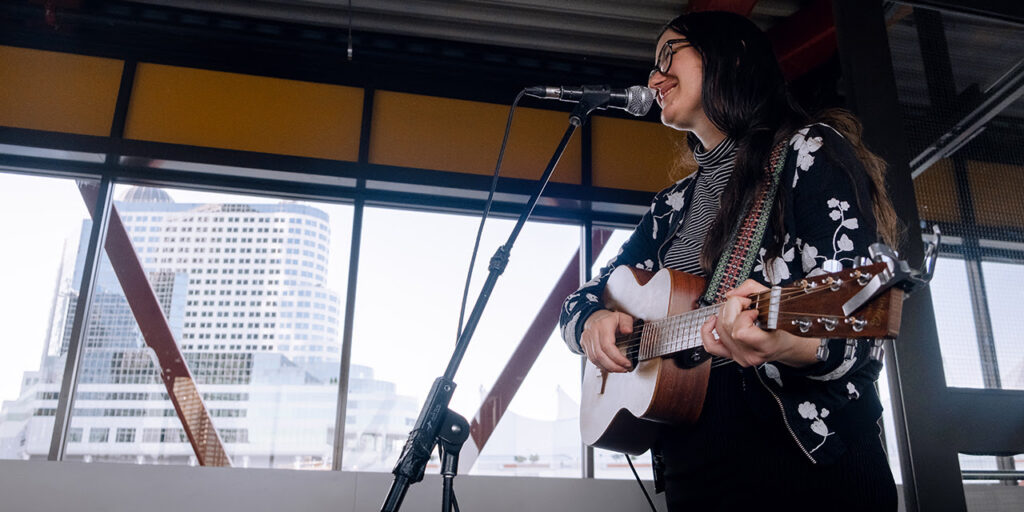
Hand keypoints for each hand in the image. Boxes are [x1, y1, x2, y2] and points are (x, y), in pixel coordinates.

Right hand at [580, 309, 634, 372]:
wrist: (594, 318)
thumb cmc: (609, 319)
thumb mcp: (622, 317)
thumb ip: (627, 323)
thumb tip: (628, 331)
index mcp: (602, 326)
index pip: (607, 346)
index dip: (617, 358)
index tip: (627, 363)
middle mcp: (592, 333)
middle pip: (600, 355)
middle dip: (613, 366)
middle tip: (624, 369)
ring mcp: (586, 340)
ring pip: (595, 359)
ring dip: (608, 367)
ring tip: (619, 369)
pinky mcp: (584, 346)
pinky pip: (592, 360)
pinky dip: (602, 366)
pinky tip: (610, 367)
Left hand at [700, 279, 818, 367]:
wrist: (786, 345)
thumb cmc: (785, 326)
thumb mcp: (775, 301)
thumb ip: (752, 290)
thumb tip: (732, 293)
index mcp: (765, 345)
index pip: (741, 331)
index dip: (744, 316)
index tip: (754, 310)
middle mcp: (750, 353)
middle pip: (727, 325)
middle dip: (734, 307)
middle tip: (746, 305)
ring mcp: (739, 356)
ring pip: (719, 329)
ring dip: (725, 314)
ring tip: (738, 311)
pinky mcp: (731, 355)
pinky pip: (710, 345)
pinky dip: (707, 330)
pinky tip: (713, 320)